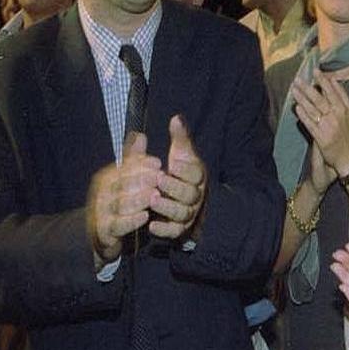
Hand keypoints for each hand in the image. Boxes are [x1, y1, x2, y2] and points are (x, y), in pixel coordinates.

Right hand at [85, 132, 161, 263]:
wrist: (102, 233)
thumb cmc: (120, 200)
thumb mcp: (125, 179)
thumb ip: (133, 159)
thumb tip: (139, 135)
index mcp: (107, 178)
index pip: (123, 168)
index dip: (140, 164)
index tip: (159, 163)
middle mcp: (101, 193)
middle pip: (121, 184)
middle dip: (141, 180)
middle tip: (161, 178)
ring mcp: (101, 212)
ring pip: (119, 204)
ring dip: (138, 199)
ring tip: (156, 196)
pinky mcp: (104, 231)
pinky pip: (117, 225)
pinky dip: (131, 220)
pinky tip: (145, 217)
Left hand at [149, 114, 206, 239]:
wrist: (185, 200)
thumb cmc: (181, 173)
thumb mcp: (181, 154)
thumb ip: (179, 138)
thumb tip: (176, 117)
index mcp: (197, 177)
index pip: (195, 174)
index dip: (185, 169)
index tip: (172, 162)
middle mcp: (196, 196)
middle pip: (189, 194)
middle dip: (174, 187)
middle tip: (157, 180)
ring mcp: (188, 213)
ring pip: (182, 212)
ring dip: (167, 207)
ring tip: (152, 200)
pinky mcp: (179, 228)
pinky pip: (175, 231)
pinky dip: (164, 229)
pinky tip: (151, 225)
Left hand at [292, 71, 348, 179]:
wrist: (347, 155)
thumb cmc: (345, 132)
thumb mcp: (348, 112)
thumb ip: (341, 96)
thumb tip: (332, 80)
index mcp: (345, 108)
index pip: (334, 91)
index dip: (324, 81)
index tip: (315, 71)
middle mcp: (338, 116)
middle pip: (321, 99)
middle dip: (308, 88)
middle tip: (298, 79)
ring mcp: (329, 127)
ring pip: (314, 110)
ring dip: (302, 99)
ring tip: (294, 90)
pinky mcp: (321, 137)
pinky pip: (311, 124)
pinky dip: (304, 115)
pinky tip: (297, 108)